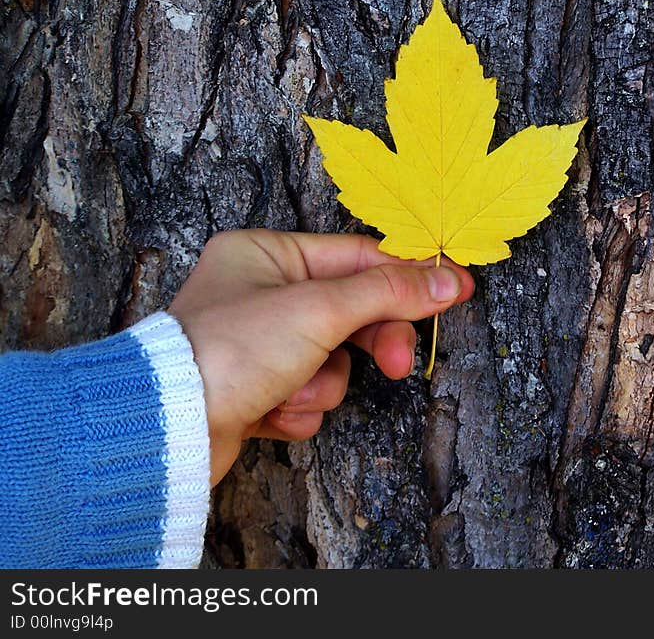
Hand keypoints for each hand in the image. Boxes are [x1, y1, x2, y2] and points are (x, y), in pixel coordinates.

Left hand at [168, 230, 473, 484]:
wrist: (167, 429)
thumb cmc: (231, 351)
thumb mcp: (319, 309)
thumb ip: (388, 292)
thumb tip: (447, 280)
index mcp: (266, 254)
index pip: (357, 257)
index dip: (409, 276)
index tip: (456, 288)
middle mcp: (260, 292)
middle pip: (349, 311)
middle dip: (370, 343)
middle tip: (399, 365)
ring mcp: (257, 343)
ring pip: (331, 361)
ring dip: (320, 384)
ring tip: (286, 391)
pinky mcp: (253, 388)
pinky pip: (305, 393)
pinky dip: (296, 408)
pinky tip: (266, 412)